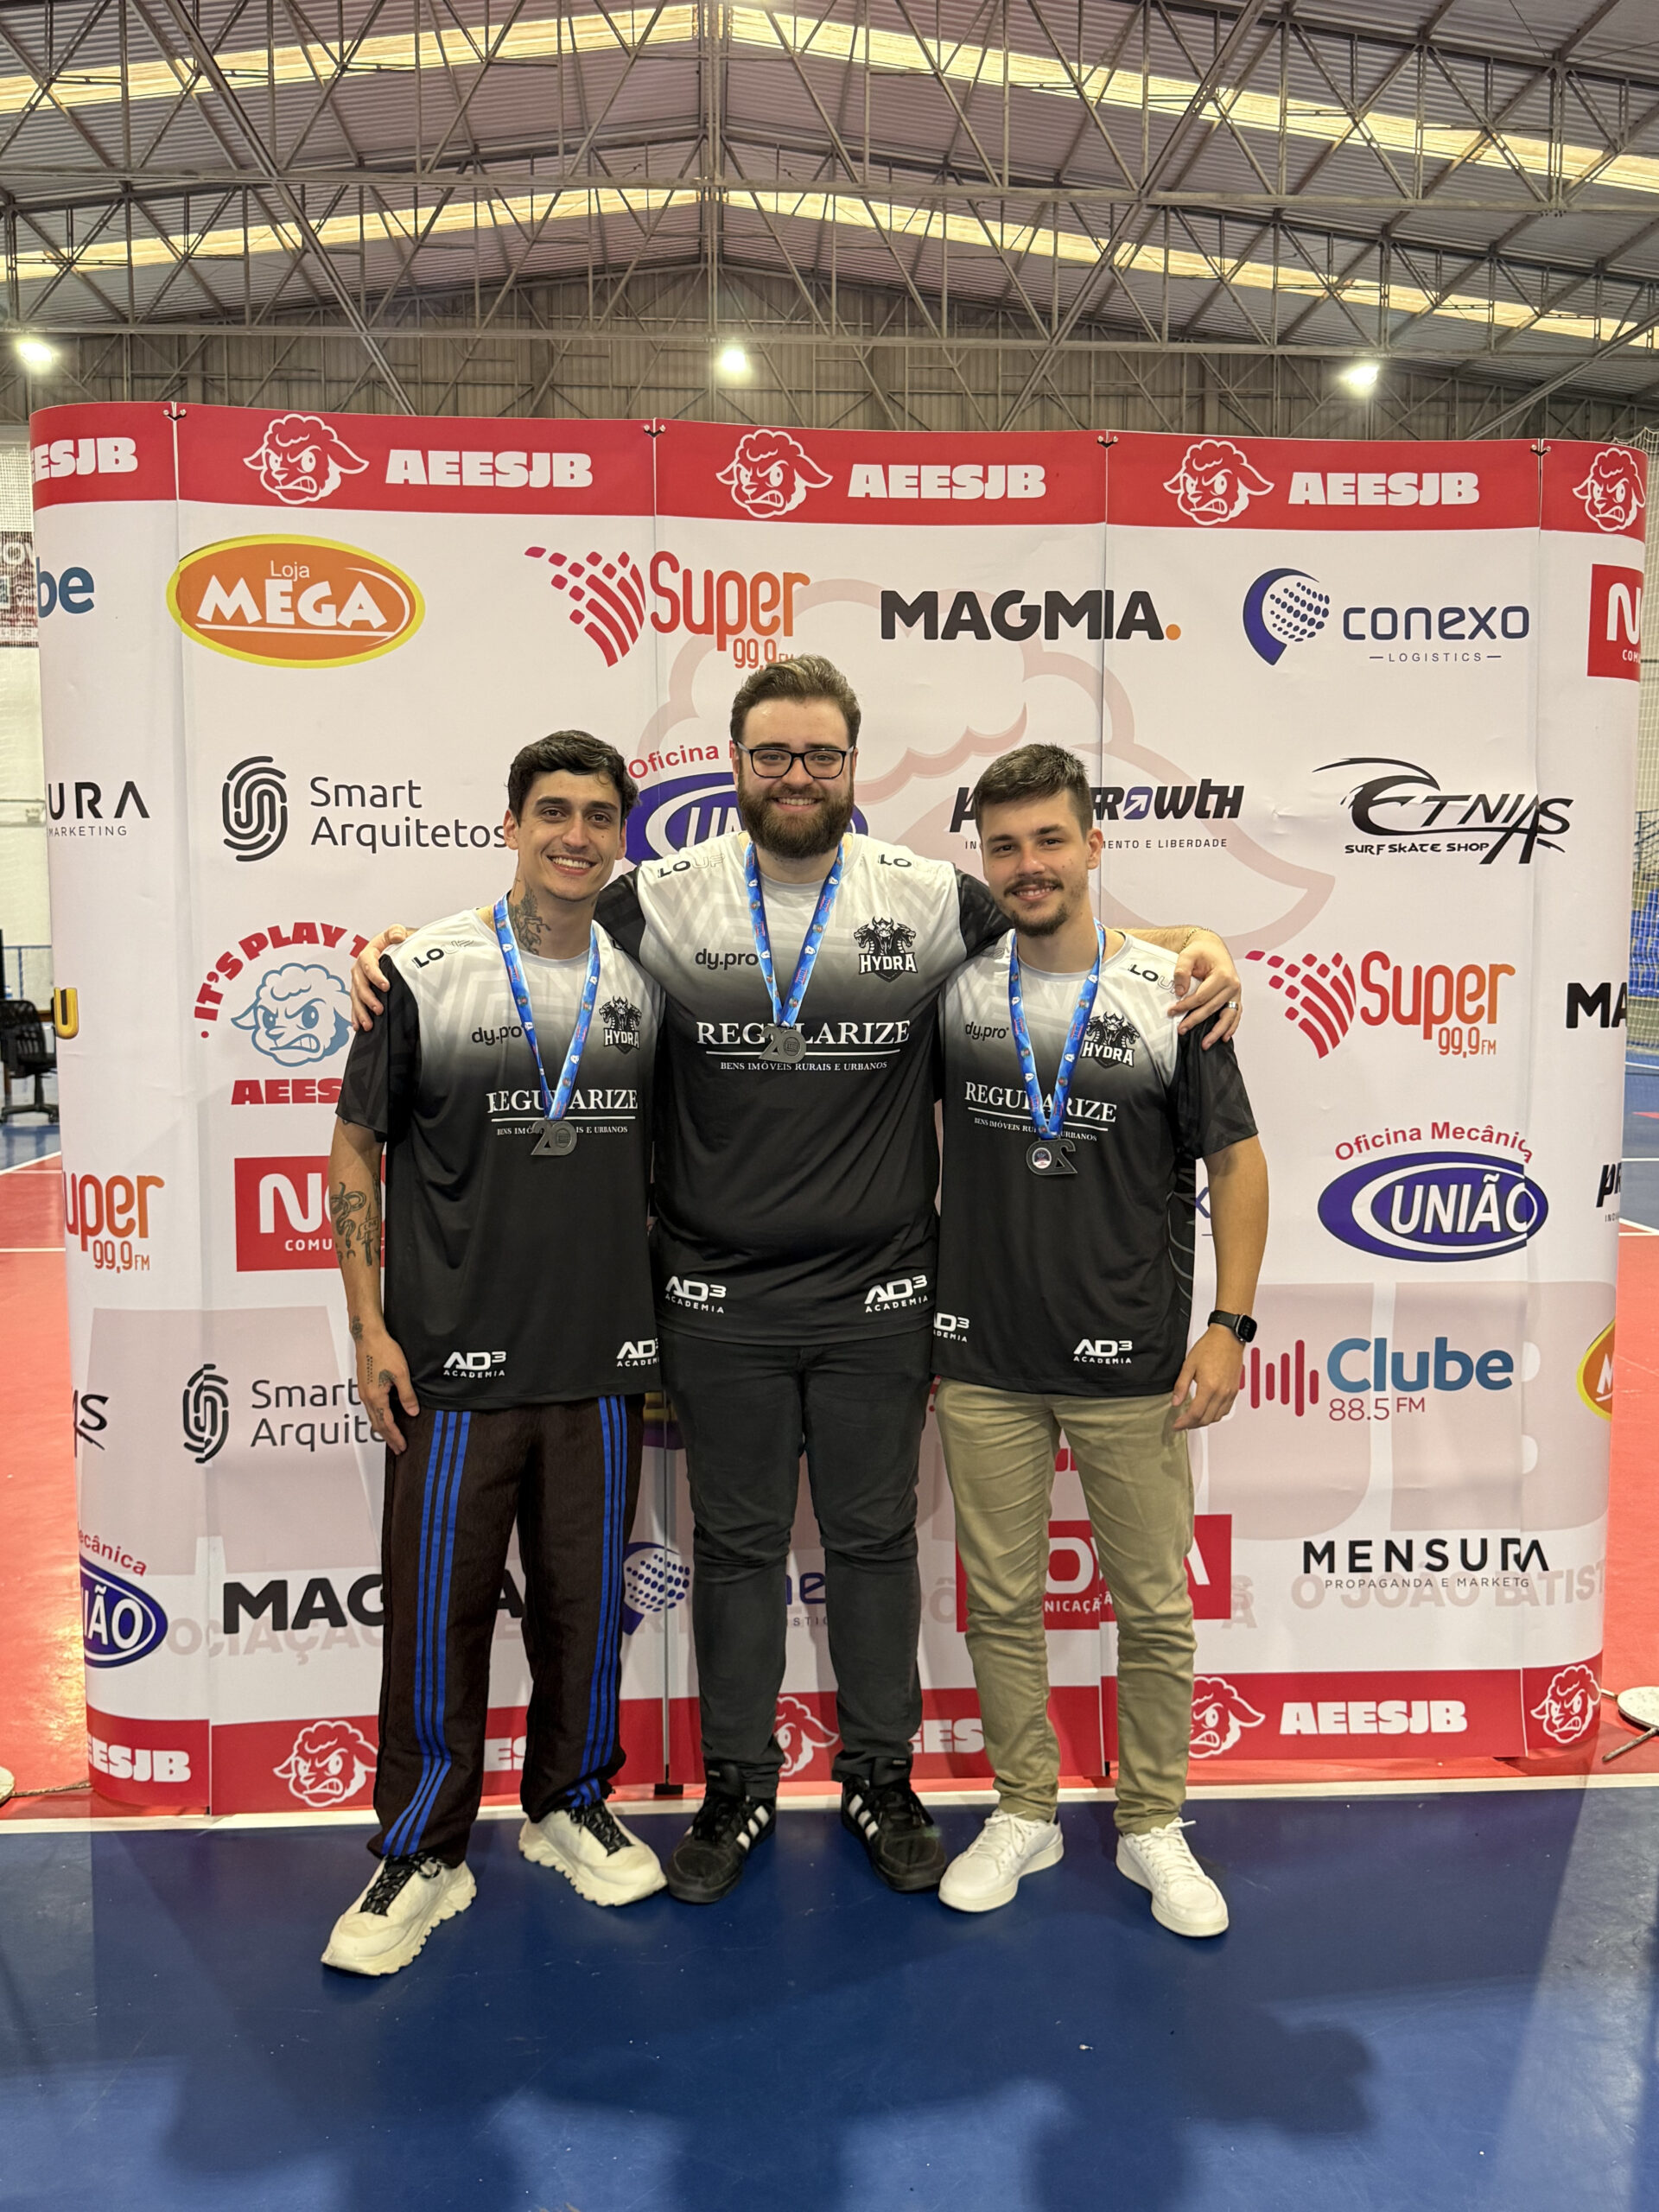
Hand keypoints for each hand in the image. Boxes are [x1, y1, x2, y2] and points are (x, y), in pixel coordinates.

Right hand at [351, 926, 411, 1028]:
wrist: (396, 949)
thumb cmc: (397, 942)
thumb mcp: (398, 932)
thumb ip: (396, 932)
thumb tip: (398, 936)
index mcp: (368, 953)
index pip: (368, 964)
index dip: (375, 975)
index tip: (386, 986)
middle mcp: (360, 968)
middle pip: (359, 984)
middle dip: (368, 998)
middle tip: (379, 1009)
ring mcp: (359, 980)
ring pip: (356, 997)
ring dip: (361, 1011)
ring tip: (368, 1024)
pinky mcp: (360, 991)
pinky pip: (355, 1004)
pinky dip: (356, 1015)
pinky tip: (358, 1026)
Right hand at [355, 1326, 419, 1452]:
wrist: (368, 1337)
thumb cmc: (383, 1351)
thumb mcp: (401, 1374)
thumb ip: (407, 1395)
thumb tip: (412, 1411)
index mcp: (375, 1397)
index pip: (386, 1424)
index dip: (395, 1437)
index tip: (401, 1446)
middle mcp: (366, 1397)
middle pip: (377, 1424)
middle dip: (388, 1437)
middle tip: (397, 1448)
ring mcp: (363, 1392)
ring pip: (373, 1416)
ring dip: (382, 1428)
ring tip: (391, 1436)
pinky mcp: (364, 1386)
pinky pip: (371, 1407)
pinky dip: (378, 1417)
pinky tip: (384, 1416)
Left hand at [1168, 930, 1240, 1047]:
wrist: (1213, 947)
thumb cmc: (1202, 951)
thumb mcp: (1188, 955)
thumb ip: (1182, 971)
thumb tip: (1181, 991)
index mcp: (1223, 975)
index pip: (1202, 997)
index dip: (1186, 1006)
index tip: (1172, 1011)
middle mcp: (1233, 985)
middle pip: (1212, 1008)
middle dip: (1196, 1020)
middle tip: (1181, 1030)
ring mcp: (1236, 993)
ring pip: (1228, 1016)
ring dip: (1217, 1032)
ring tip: (1205, 1044)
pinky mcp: (1235, 997)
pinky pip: (1235, 1014)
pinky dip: (1231, 1027)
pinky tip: (1224, 1037)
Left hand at [1171, 1324, 1243, 1432]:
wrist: (1228, 1337)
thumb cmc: (1210, 1346)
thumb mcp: (1189, 1364)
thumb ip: (1181, 1386)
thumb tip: (1175, 1402)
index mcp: (1209, 1386)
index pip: (1195, 1414)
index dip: (1184, 1423)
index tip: (1176, 1425)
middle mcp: (1222, 1392)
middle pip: (1206, 1419)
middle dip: (1192, 1425)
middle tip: (1182, 1424)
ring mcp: (1230, 1393)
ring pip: (1217, 1417)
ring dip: (1204, 1421)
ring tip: (1192, 1419)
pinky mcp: (1234, 1391)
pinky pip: (1225, 1410)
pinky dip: (1215, 1415)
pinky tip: (1207, 1411)